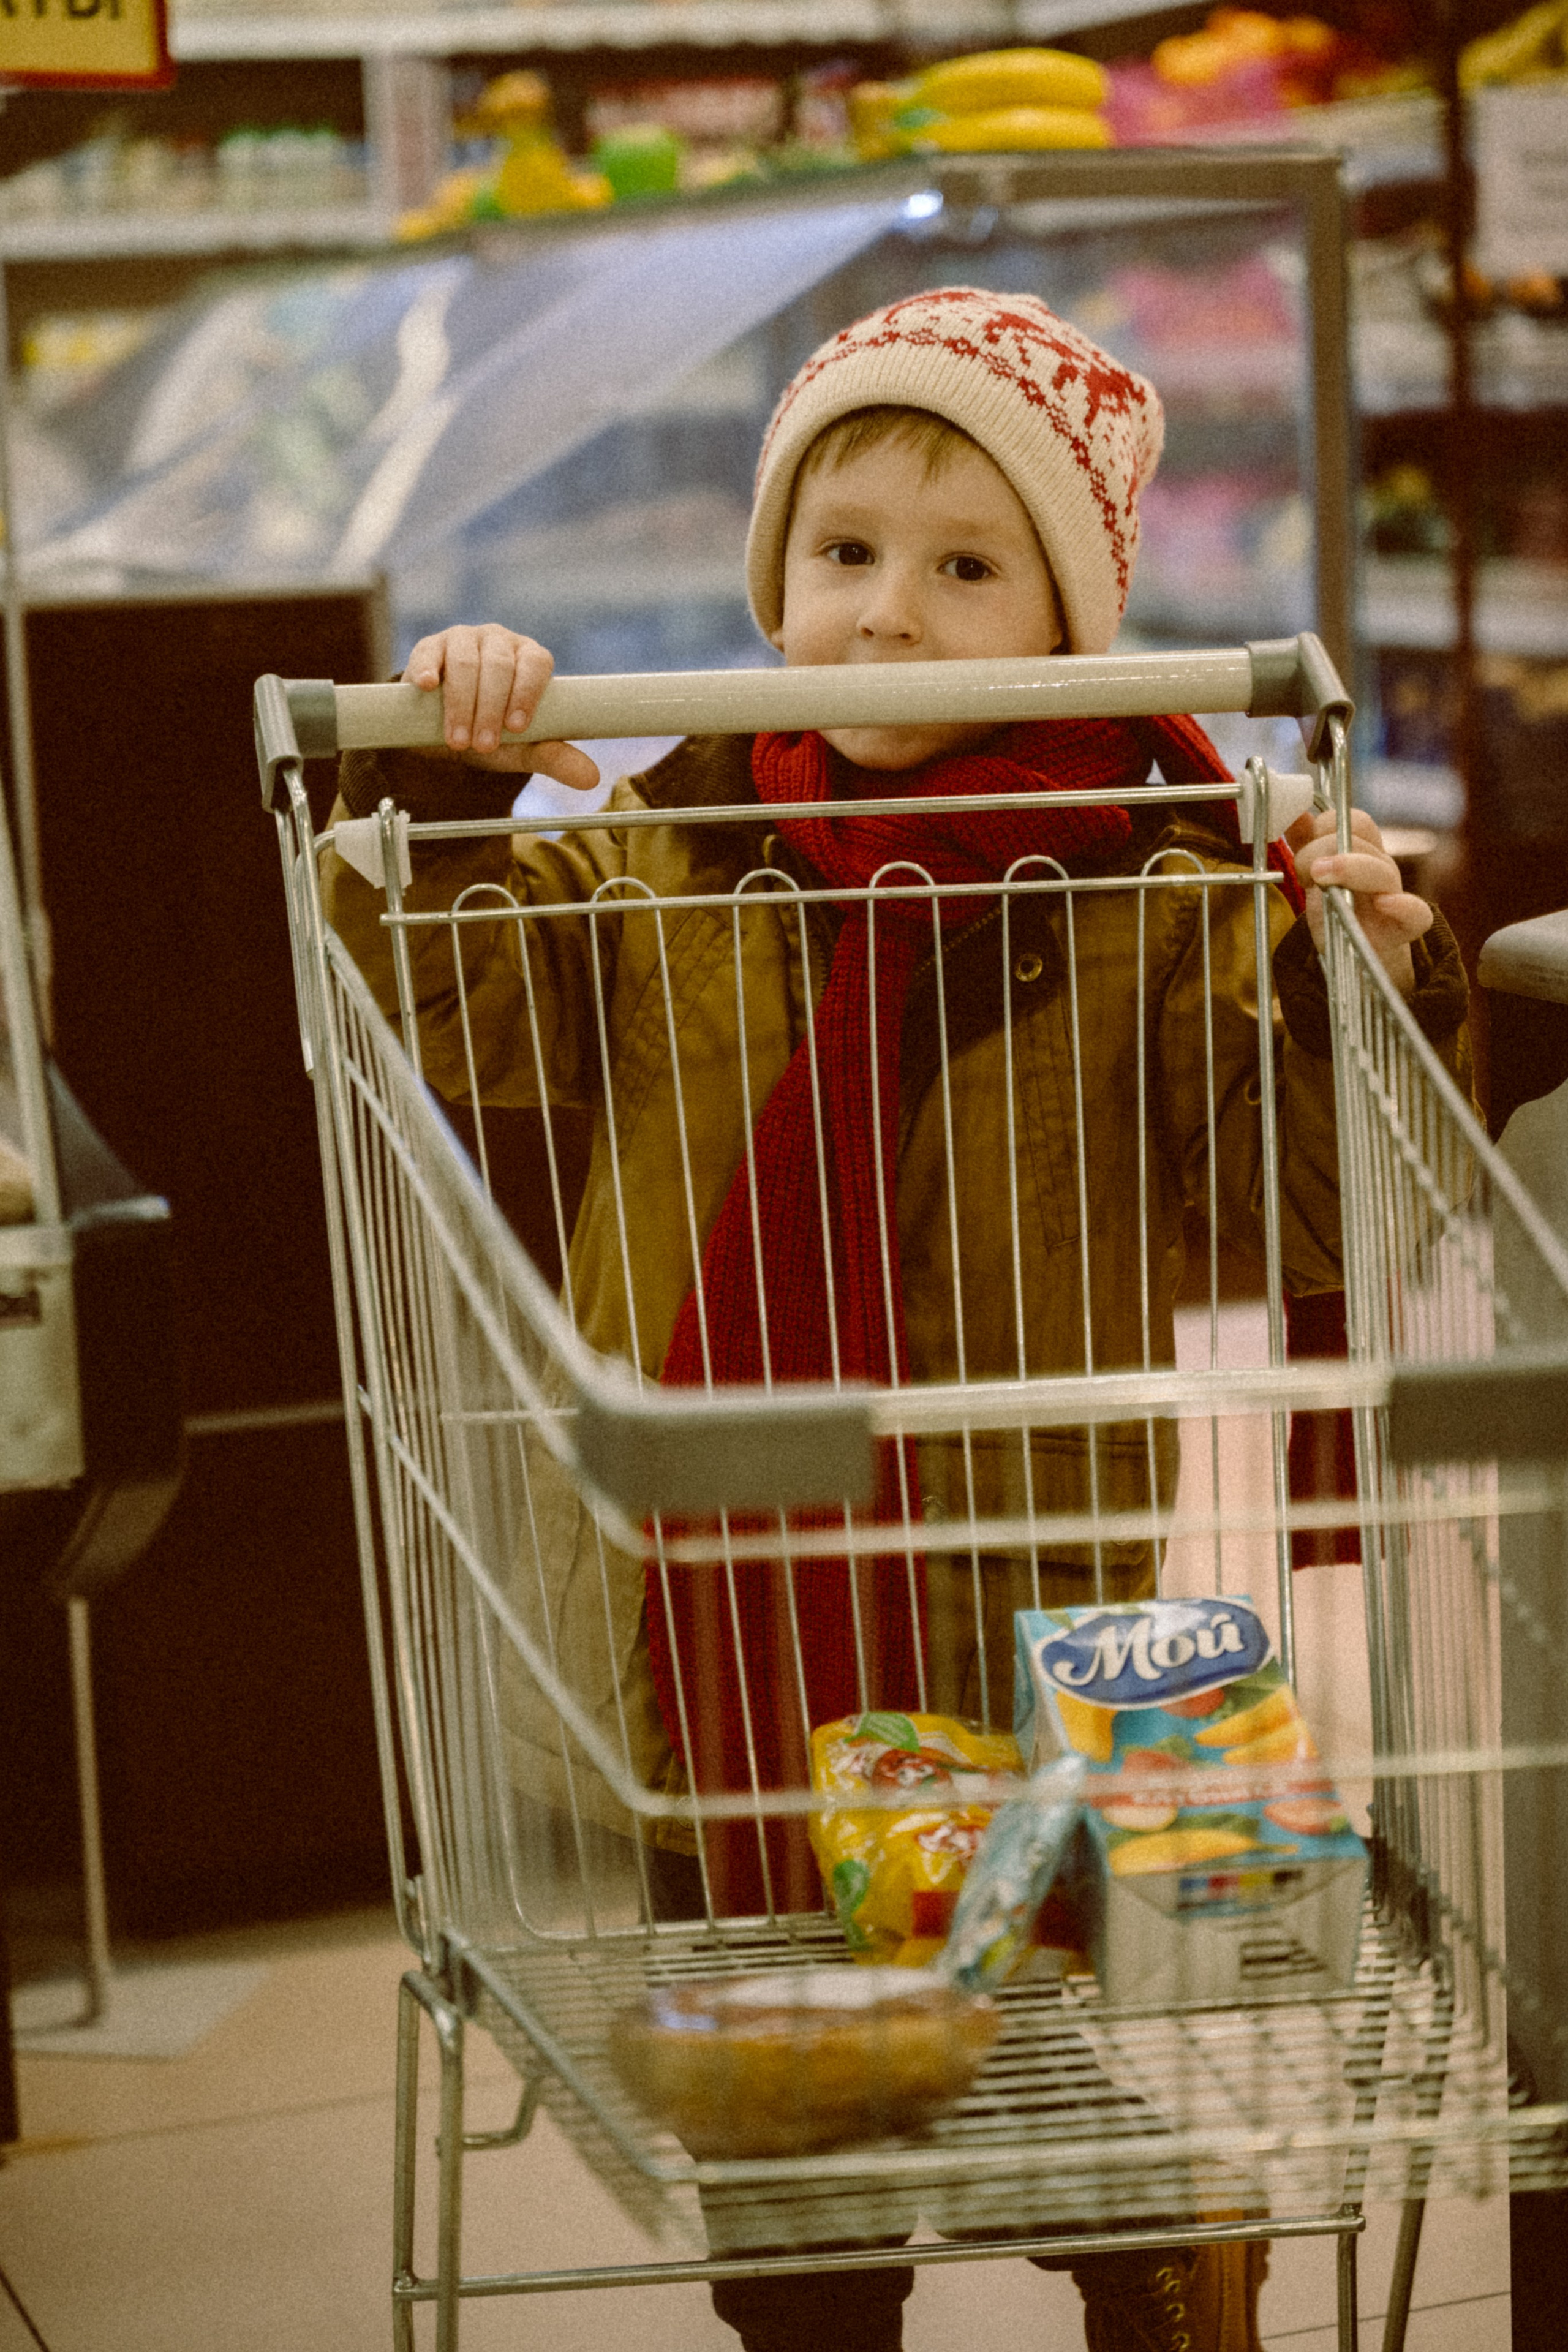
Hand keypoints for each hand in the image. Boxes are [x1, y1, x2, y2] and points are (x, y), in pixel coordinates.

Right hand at [404, 625, 599, 793]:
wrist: (450, 732)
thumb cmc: (494, 732)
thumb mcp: (524, 748)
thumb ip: (555, 758)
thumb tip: (592, 779)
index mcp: (530, 658)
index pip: (536, 663)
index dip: (527, 693)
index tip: (516, 727)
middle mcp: (499, 642)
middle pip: (499, 666)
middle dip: (490, 709)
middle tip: (483, 746)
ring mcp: (464, 639)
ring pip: (465, 662)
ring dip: (461, 704)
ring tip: (458, 741)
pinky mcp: (431, 647)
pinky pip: (429, 652)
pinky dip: (429, 668)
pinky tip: (428, 687)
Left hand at [1285, 807, 1431, 995]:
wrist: (1354, 951)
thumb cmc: (1336, 907)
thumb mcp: (1315, 874)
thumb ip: (1304, 843)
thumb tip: (1295, 813)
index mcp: (1362, 851)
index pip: (1355, 821)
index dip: (1326, 826)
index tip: (1304, 846)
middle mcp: (1380, 867)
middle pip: (1362, 841)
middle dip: (1324, 849)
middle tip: (1305, 873)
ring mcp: (1392, 895)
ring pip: (1382, 870)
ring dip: (1349, 868)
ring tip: (1320, 875)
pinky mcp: (1401, 929)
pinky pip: (1418, 915)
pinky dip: (1404, 907)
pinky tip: (1384, 903)